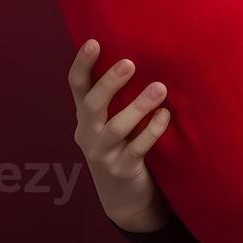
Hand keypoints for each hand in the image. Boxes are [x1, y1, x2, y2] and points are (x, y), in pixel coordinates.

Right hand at [68, 39, 173, 232]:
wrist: (125, 200)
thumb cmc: (122, 149)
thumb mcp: (112, 123)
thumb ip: (117, 98)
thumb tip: (139, 55)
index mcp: (85, 117)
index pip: (77, 87)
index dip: (82, 64)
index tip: (93, 42)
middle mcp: (88, 134)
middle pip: (92, 104)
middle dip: (109, 82)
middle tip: (129, 62)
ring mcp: (103, 154)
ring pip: (116, 127)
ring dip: (138, 106)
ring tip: (160, 87)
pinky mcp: (122, 171)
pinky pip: (137, 149)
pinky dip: (151, 131)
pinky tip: (165, 116)